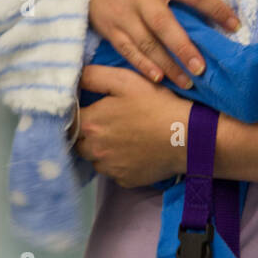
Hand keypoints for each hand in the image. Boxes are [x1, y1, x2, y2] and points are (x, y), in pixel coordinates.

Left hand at [76, 66, 188, 186]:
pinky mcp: (125, 180)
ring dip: (103, 149)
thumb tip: (73, 79)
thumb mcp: (126, 80)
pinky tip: (135, 150)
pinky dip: (120, 163)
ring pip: (96, 158)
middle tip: (111, 122)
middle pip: (80, 142)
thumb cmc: (156, 105)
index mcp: (91, 124)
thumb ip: (94, 77)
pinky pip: (114, 171)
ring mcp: (110, 168)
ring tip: (126, 136)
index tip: (92, 110)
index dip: (80, 114)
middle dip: (89, 133)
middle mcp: (95, 150)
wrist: (187, 137)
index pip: (70, 121)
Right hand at [90, 0, 239, 84]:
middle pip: (167, 27)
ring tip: (188, 82)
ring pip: (148, 45)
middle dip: (186, 50)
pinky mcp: (109, 27)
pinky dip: (142, 66)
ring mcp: (124, 14)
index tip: (234, 25)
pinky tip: (157, 78)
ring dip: (168, 66)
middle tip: (203, 68)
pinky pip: (127, 50)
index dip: (217, 9)